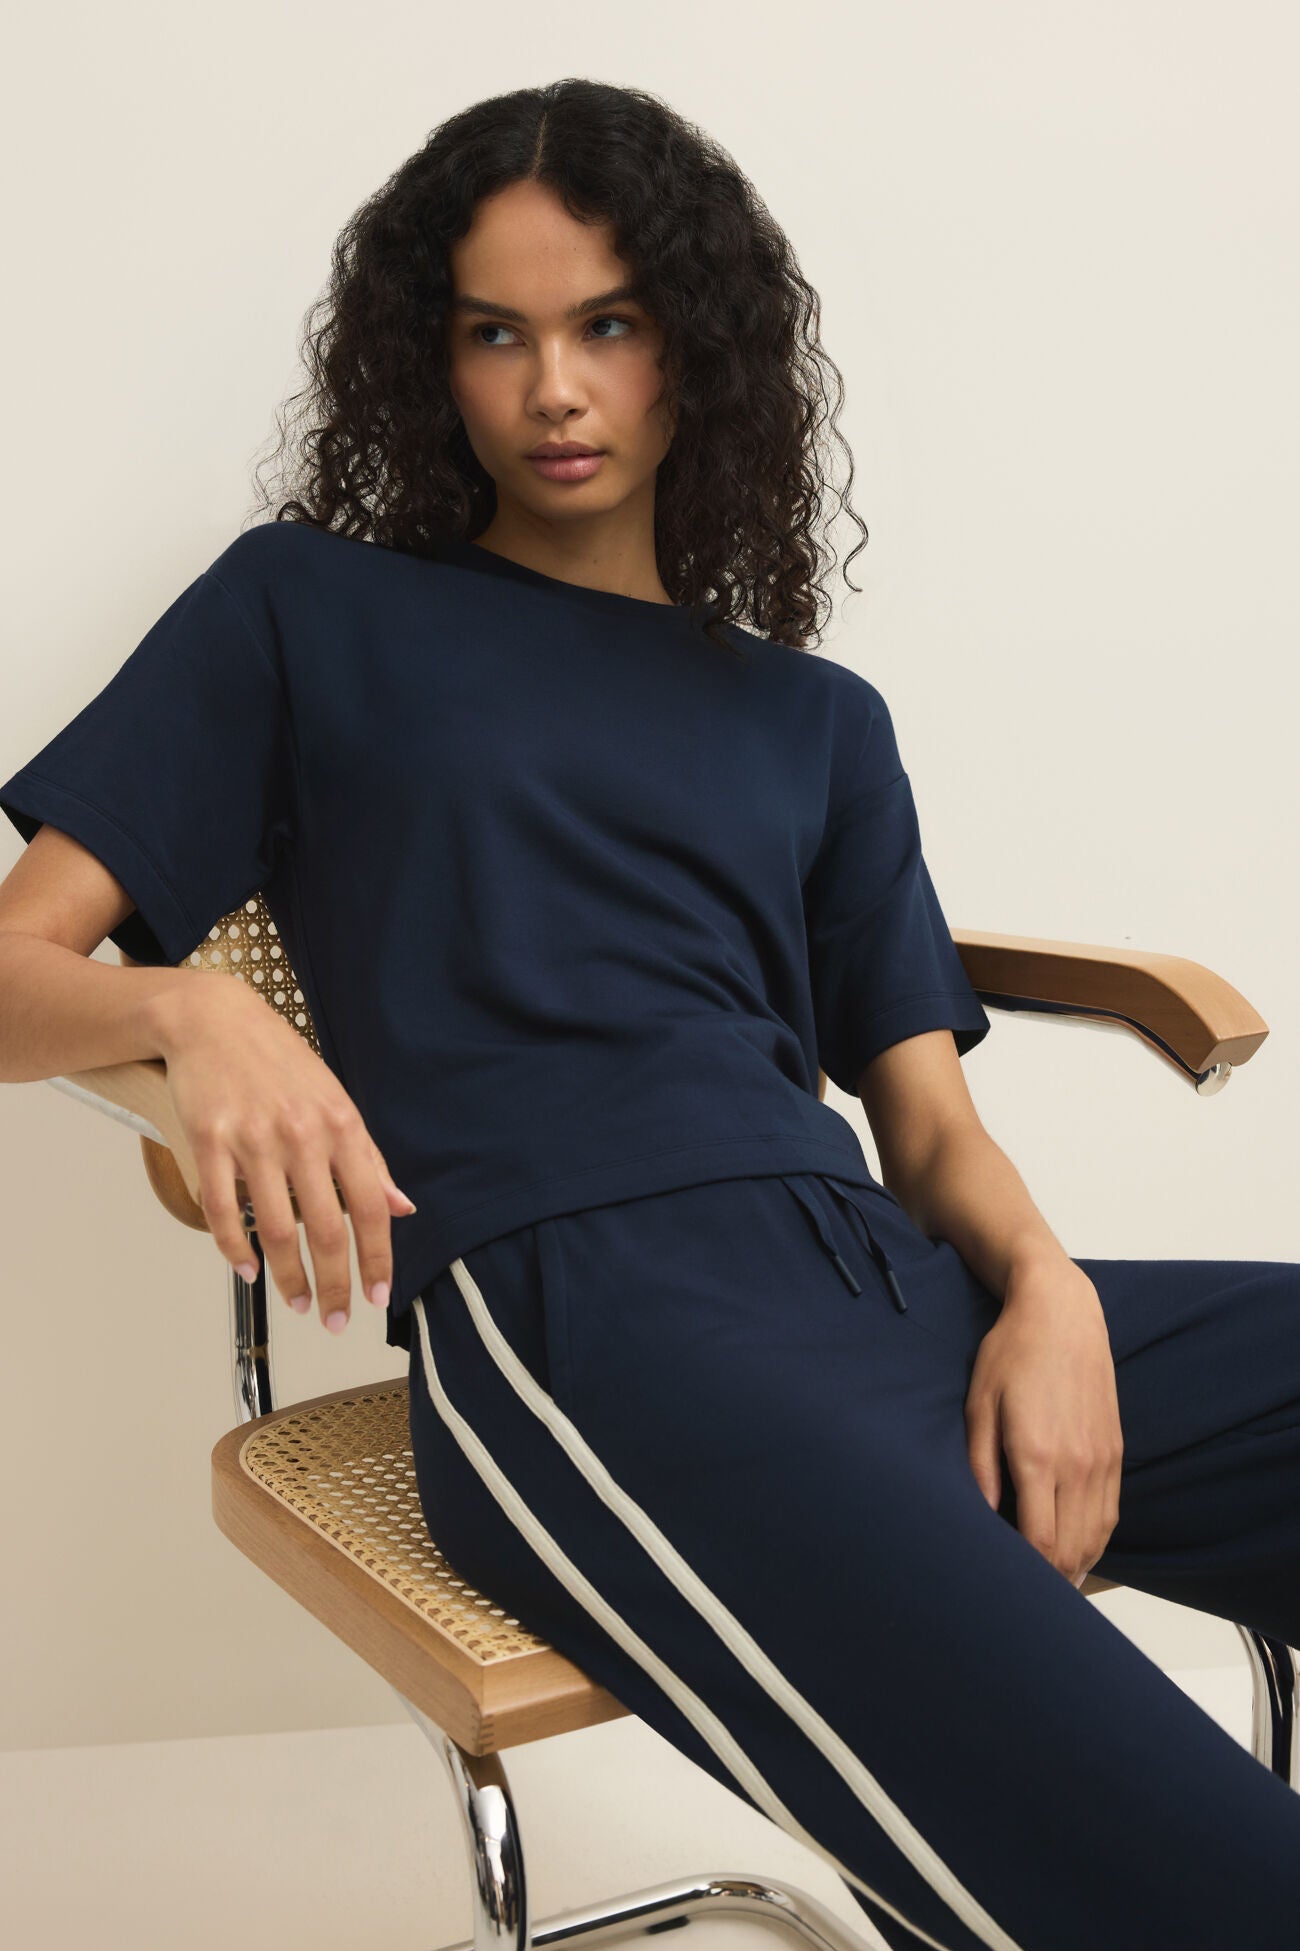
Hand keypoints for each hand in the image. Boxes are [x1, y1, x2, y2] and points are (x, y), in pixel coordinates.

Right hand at [154, 973, 416, 1333]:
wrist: (213, 1019)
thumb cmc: (279, 1062)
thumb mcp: (336, 1101)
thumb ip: (368, 1158)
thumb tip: (402, 1206)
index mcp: (341, 1125)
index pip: (370, 1206)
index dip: (378, 1257)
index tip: (379, 1295)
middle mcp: (301, 1134)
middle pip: (324, 1229)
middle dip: (334, 1285)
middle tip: (337, 1319)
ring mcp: (253, 1139)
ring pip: (274, 1229)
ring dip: (288, 1278)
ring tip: (296, 1303)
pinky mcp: (208, 1141)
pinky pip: (221, 1210)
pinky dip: (235, 1249)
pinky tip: (249, 1271)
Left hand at [963, 1258, 1122, 1587]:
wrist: (1062, 1313)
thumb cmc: (1011, 1353)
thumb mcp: (979, 1404)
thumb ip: (978, 1465)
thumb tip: (978, 1516)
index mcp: (1038, 1457)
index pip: (1040, 1543)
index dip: (1026, 1575)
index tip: (1004, 1587)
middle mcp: (1077, 1465)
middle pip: (1072, 1550)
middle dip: (1050, 1582)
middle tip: (1023, 1599)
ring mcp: (1101, 1459)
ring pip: (1096, 1538)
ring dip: (1075, 1567)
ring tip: (1049, 1586)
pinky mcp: (1114, 1450)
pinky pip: (1110, 1513)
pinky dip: (1094, 1540)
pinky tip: (1075, 1550)